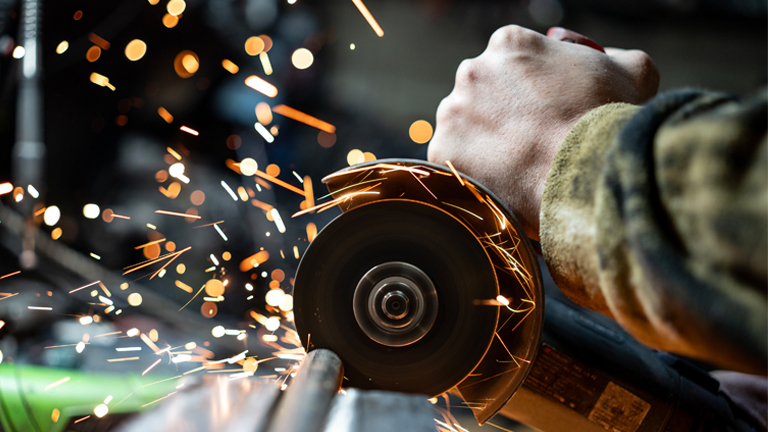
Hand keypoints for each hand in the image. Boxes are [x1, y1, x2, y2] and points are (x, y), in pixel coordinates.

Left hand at [427, 25, 658, 239]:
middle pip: (483, 94)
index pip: (513, 63)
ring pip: (465, 127)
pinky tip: (498, 182)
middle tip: (530, 142)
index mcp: (509, 44)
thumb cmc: (608, 122)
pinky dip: (472, 172)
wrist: (582, 173)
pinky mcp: (441, 151)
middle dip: (503, 115)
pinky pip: (452, 162)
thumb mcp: (634, 73)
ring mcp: (452, 111)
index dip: (531, 90)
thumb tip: (607, 58)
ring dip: (484, 143)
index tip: (544, 112)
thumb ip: (615, 57)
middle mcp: (472, 70)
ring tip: (516, 166)